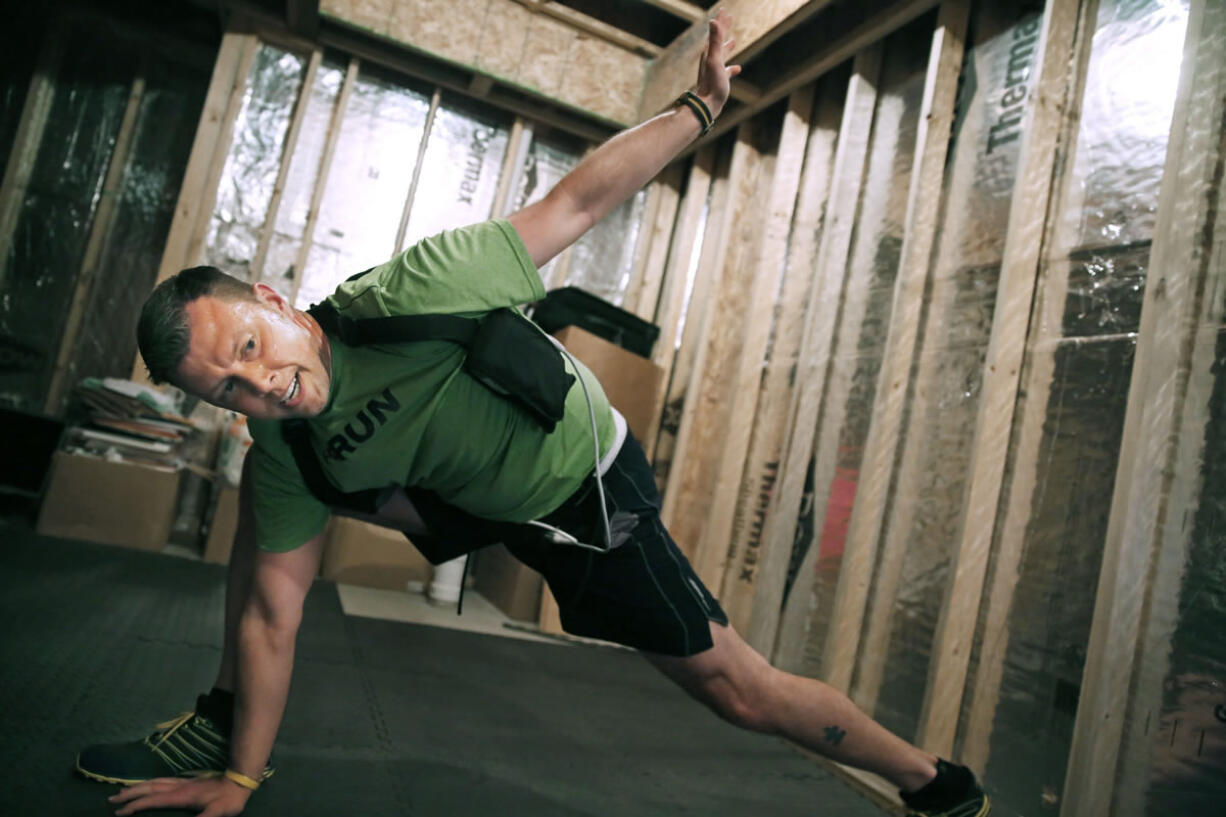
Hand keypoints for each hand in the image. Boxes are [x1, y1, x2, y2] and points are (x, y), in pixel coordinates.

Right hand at [108, 776, 251, 816]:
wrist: (239, 781)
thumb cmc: (228, 800)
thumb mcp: (217, 813)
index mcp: (181, 796)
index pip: (153, 800)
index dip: (135, 806)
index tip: (119, 812)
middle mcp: (178, 787)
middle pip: (149, 788)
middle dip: (130, 793)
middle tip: (112, 799)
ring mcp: (182, 783)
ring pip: (154, 782)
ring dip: (137, 786)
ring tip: (122, 791)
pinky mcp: (186, 782)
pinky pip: (161, 782)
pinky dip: (149, 784)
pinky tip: (147, 786)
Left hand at [695, 9, 741, 117]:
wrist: (707, 104)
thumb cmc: (712, 84)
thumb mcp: (715, 59)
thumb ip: (715, 40)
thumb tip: (713, 21)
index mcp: (710, 53)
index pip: (716, 32)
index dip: (720, 21)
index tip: (724, 10)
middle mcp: (711, 59)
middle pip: (718, 40)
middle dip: (723, 29)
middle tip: (729, 18)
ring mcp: (715, 70)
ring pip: (722, 54)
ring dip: (727, 45)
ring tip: (733, 40)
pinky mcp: (719, 80)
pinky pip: (727, 69)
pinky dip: (732, 66)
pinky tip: (737, 68)